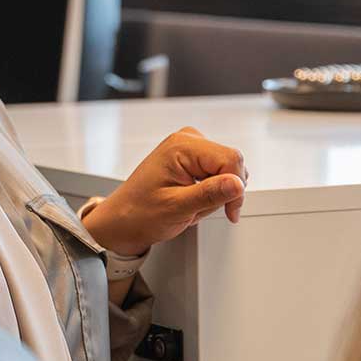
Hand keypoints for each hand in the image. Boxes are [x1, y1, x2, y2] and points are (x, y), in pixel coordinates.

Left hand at [81, 127, 246, 255]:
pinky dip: (210, 192)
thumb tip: (237, 183)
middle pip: (230, 163)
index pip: (231, 159)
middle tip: (198, 208)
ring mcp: (189, 149)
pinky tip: (191, 200)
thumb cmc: (140, 213)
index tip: (230, 211)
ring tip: (191, 205)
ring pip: (226, 171)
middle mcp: (186, 140)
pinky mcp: (191, 159)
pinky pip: (217, 174)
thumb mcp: (177, 208)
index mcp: (181, 146)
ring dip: (215, 194)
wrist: (123, 220)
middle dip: (222, 192)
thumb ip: (209, 194)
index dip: (236, 188)